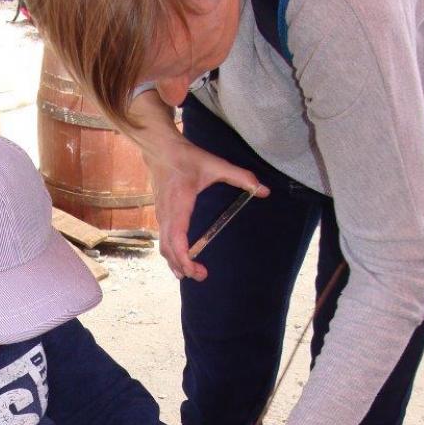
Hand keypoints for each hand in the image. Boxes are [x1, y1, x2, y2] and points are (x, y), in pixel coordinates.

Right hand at [146, 138, 269, 281]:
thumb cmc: (186, 157)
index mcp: (179, 204)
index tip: (195, 268)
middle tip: (202, 276)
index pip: (177, 238)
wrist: (160, 149)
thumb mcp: (216, 164)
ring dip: (175, 263)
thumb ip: (241, 177)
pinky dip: (171, 254)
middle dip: (183, 266)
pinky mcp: (161, 216)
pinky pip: (163, 241)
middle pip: (169, 250)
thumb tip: (263, 190)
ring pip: (164, 248)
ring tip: (191, 274)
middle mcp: (167, 215)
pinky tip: (180, 262)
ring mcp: (162, 216)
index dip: (184, 257)